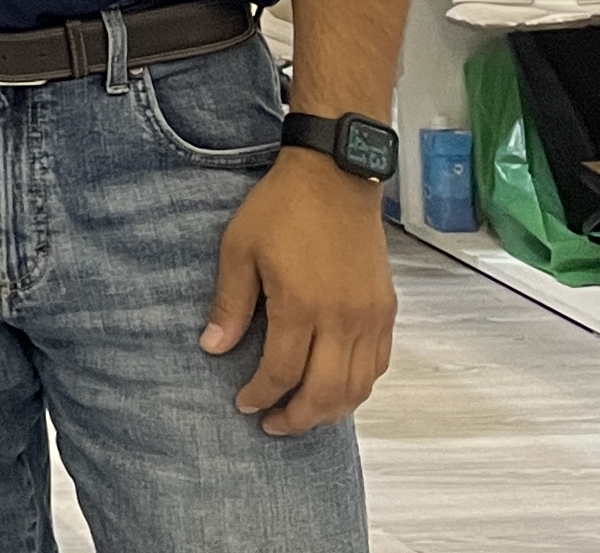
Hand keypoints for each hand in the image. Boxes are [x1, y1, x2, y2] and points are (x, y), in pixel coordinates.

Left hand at [204, 152, 393, 434]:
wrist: (335, 177)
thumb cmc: (282, 208)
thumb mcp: (239, 249)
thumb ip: (230, 304)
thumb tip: (213, 348)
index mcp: (302, 306)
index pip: (283, 373)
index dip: (261, 395)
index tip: (244, 404)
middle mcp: (342, 320)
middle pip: (325, 393)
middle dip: (297, 417)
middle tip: (272, 424)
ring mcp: (370, 317)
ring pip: (358, 387)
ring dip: (330, 410)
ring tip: (302, 414)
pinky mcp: (386, 310)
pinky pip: (378, 365)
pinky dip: (359, 386)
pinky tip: (336, 388)